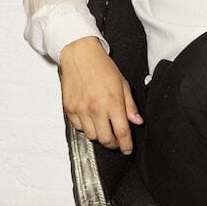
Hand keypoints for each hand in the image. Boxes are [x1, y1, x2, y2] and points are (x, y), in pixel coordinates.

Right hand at [60, 37, 143, 153]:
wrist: (79, 55)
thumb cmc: (102, 66)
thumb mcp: (122, 84)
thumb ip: (130, 105)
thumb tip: (137, 121)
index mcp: (112, 103)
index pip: (122, 133)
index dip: (126, 145)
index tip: (128, 149)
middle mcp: (96, 109)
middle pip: (106, 140)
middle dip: (114, 144)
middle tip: (117, 140)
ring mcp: (81, 110)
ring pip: (92, 136)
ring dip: (100, 136)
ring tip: (104, 127)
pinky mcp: (70, 109)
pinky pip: (79, 128)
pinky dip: (86, 127)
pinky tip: (91, 119)